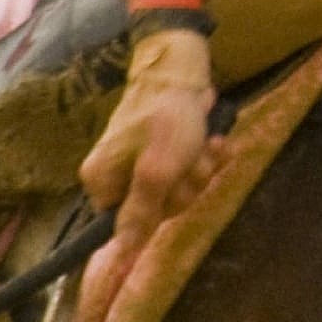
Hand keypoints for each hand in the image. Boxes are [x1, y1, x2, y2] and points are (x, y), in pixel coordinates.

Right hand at [79, 27, 223, 249]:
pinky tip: (218, 141)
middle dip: (186, 184)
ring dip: (201, 168)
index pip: (125, 224)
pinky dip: (208, 155)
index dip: (156, 212)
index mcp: (102, 179)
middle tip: (192, 158)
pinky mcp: (170, 148)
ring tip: (206, 143)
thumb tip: (121, 253)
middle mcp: (118, 172)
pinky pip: (192, 167)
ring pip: (181, 187)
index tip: (171, 187)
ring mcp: (145, 160)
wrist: (184, 67)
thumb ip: (141, 212)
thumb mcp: (156, 170)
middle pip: (160, 206)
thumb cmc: (167, 118)